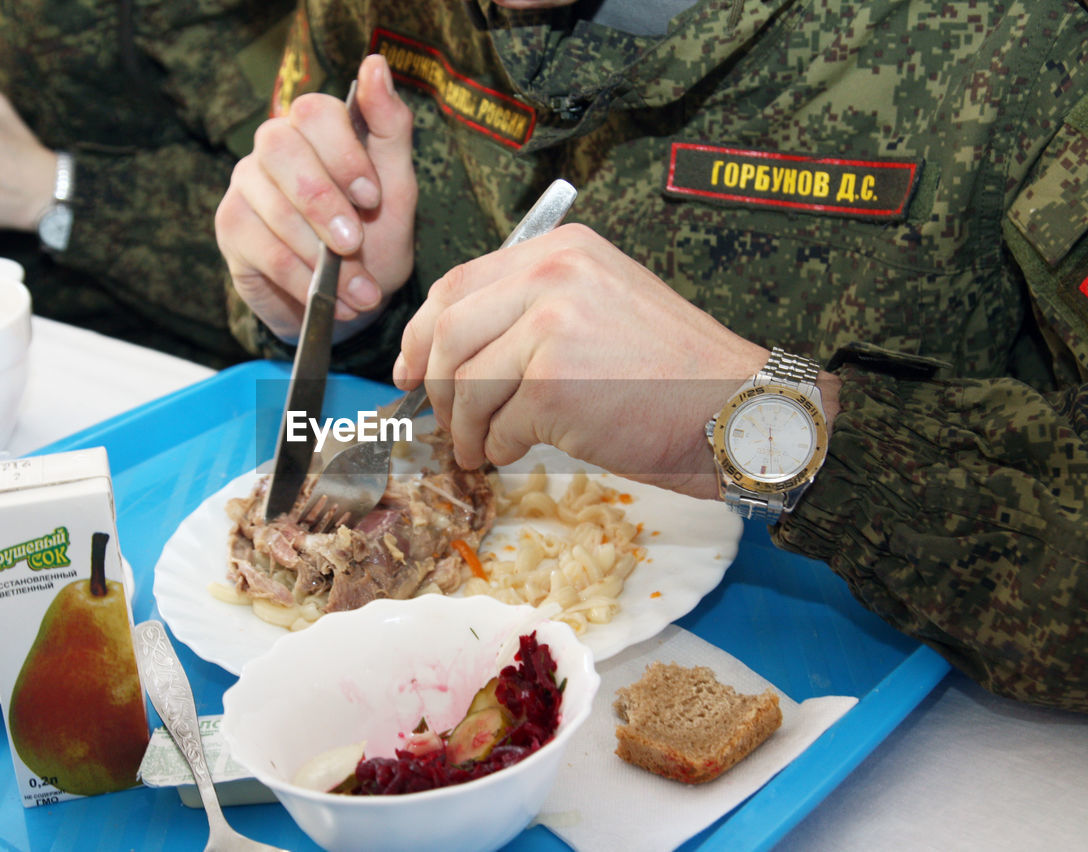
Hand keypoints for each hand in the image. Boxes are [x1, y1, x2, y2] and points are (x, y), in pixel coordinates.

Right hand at [214, 54, 415, 341]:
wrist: (349, 297)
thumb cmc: (374, 233)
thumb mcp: (397, 184)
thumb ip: (389, 127)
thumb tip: (375, 64)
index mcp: (315, 126)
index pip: (315, 112)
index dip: (344, 155)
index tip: (373, 199)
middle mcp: (273, 145)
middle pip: (281, 151)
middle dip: (324, 204)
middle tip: (356, 245)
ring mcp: (246, 184)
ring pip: (275, 210)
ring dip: (322, 258)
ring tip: (359, 292)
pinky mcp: (231, 227)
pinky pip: (265, 251)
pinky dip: (304, 281)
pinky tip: (333, 301)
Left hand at [392, 224, 777, 498]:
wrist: (735, 409)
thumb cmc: (672, 373)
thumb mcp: (601, 305)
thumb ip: (531, 311)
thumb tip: (450, 351)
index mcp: (560, 252)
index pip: (458, 284)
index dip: (422, 333)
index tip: (411, 369)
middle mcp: (551, 277)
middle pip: (446, 333)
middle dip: (434, 387)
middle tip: (441, 421)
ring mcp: (550, 328)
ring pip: (464, 384)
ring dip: (464, 428)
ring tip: (481, 449)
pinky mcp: (553, 385)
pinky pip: (496, 426)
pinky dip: (498, 448)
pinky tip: (519, 452)